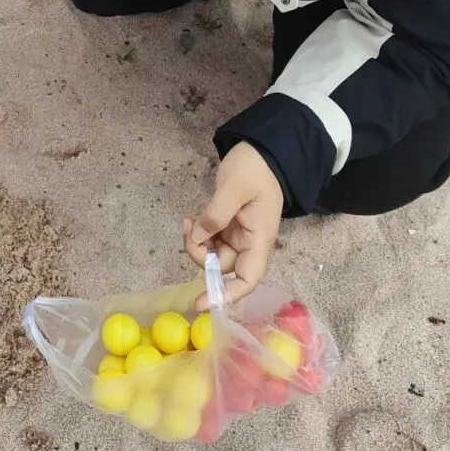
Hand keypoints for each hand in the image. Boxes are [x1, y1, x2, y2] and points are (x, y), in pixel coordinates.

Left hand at [183, 142, 283, 304]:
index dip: (227, 295)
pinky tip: (191, 219)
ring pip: (213, 254)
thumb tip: (196, 240)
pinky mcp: (229, 225)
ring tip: (187, 221)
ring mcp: (239, 234)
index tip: (203, 302)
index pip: (248, 279)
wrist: (261, 148)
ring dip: (197, 244)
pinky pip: (211, 240)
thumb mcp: (233, 188)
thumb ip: (215, 215)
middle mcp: (250, 242)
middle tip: (188, 231)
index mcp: (259, 239)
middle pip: (223, 267)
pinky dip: (199, 234)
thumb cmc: (255, 167)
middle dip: (201, 256)